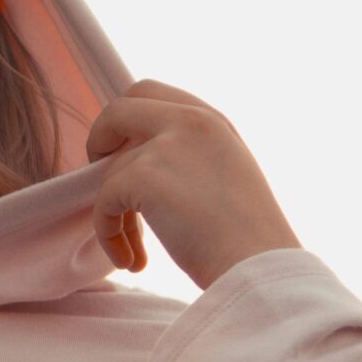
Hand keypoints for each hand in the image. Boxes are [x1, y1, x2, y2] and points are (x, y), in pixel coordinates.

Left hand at [85, 79, 302, 291]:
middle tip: (104, 180)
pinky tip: (131, 261)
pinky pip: (104, 202)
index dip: (126, 122)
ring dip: (114, 216)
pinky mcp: (144, 175)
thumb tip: (143, 166)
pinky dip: (108, 234)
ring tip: (135, 254)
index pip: (150, 93)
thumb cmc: (249, 240)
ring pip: (112, 172)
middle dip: (100, 139)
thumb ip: (190, 157)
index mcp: (212, 120)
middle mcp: (190, 121)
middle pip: (119, 108)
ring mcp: (166, 145)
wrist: (261, 268)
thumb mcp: (228, 176)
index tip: (125, 153)